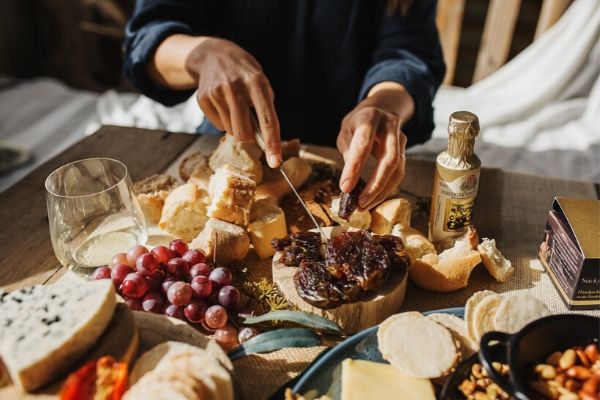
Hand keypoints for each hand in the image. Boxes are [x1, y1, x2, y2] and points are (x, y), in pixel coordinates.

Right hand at [189, 38, 281, 166]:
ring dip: (236, 126)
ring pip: (230, 130)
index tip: (275, 161)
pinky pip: (218, 124)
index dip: (272, 143)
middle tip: (251, 131)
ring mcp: (217, 92)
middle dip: (248, 139)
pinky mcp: (203, 98)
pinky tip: (223, 104)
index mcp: (256, 82)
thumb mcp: (260, 82)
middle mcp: (235, 87)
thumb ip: (265, 107)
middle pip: (243, 133)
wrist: (213, 54)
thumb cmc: (244, 74)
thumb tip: (265, 141)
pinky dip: (224, 120)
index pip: (267, 119)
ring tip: (235, 108)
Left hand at [337, 83, 412, 209]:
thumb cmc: (358, 123)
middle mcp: (390, 125)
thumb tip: (350, 184)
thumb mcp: (346, 131)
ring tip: (365, 205)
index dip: (354, 167)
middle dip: (375, 185)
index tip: (345, 187)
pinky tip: (374, 198)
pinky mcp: (405, 149)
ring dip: (382, 191)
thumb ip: (348, 153)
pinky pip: (398, 173)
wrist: (380, 108)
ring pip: (397, 169)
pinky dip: (386, 188)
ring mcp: (401, 137)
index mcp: (370, 117)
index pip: (363, 145)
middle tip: (361, 202)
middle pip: (390, 159)